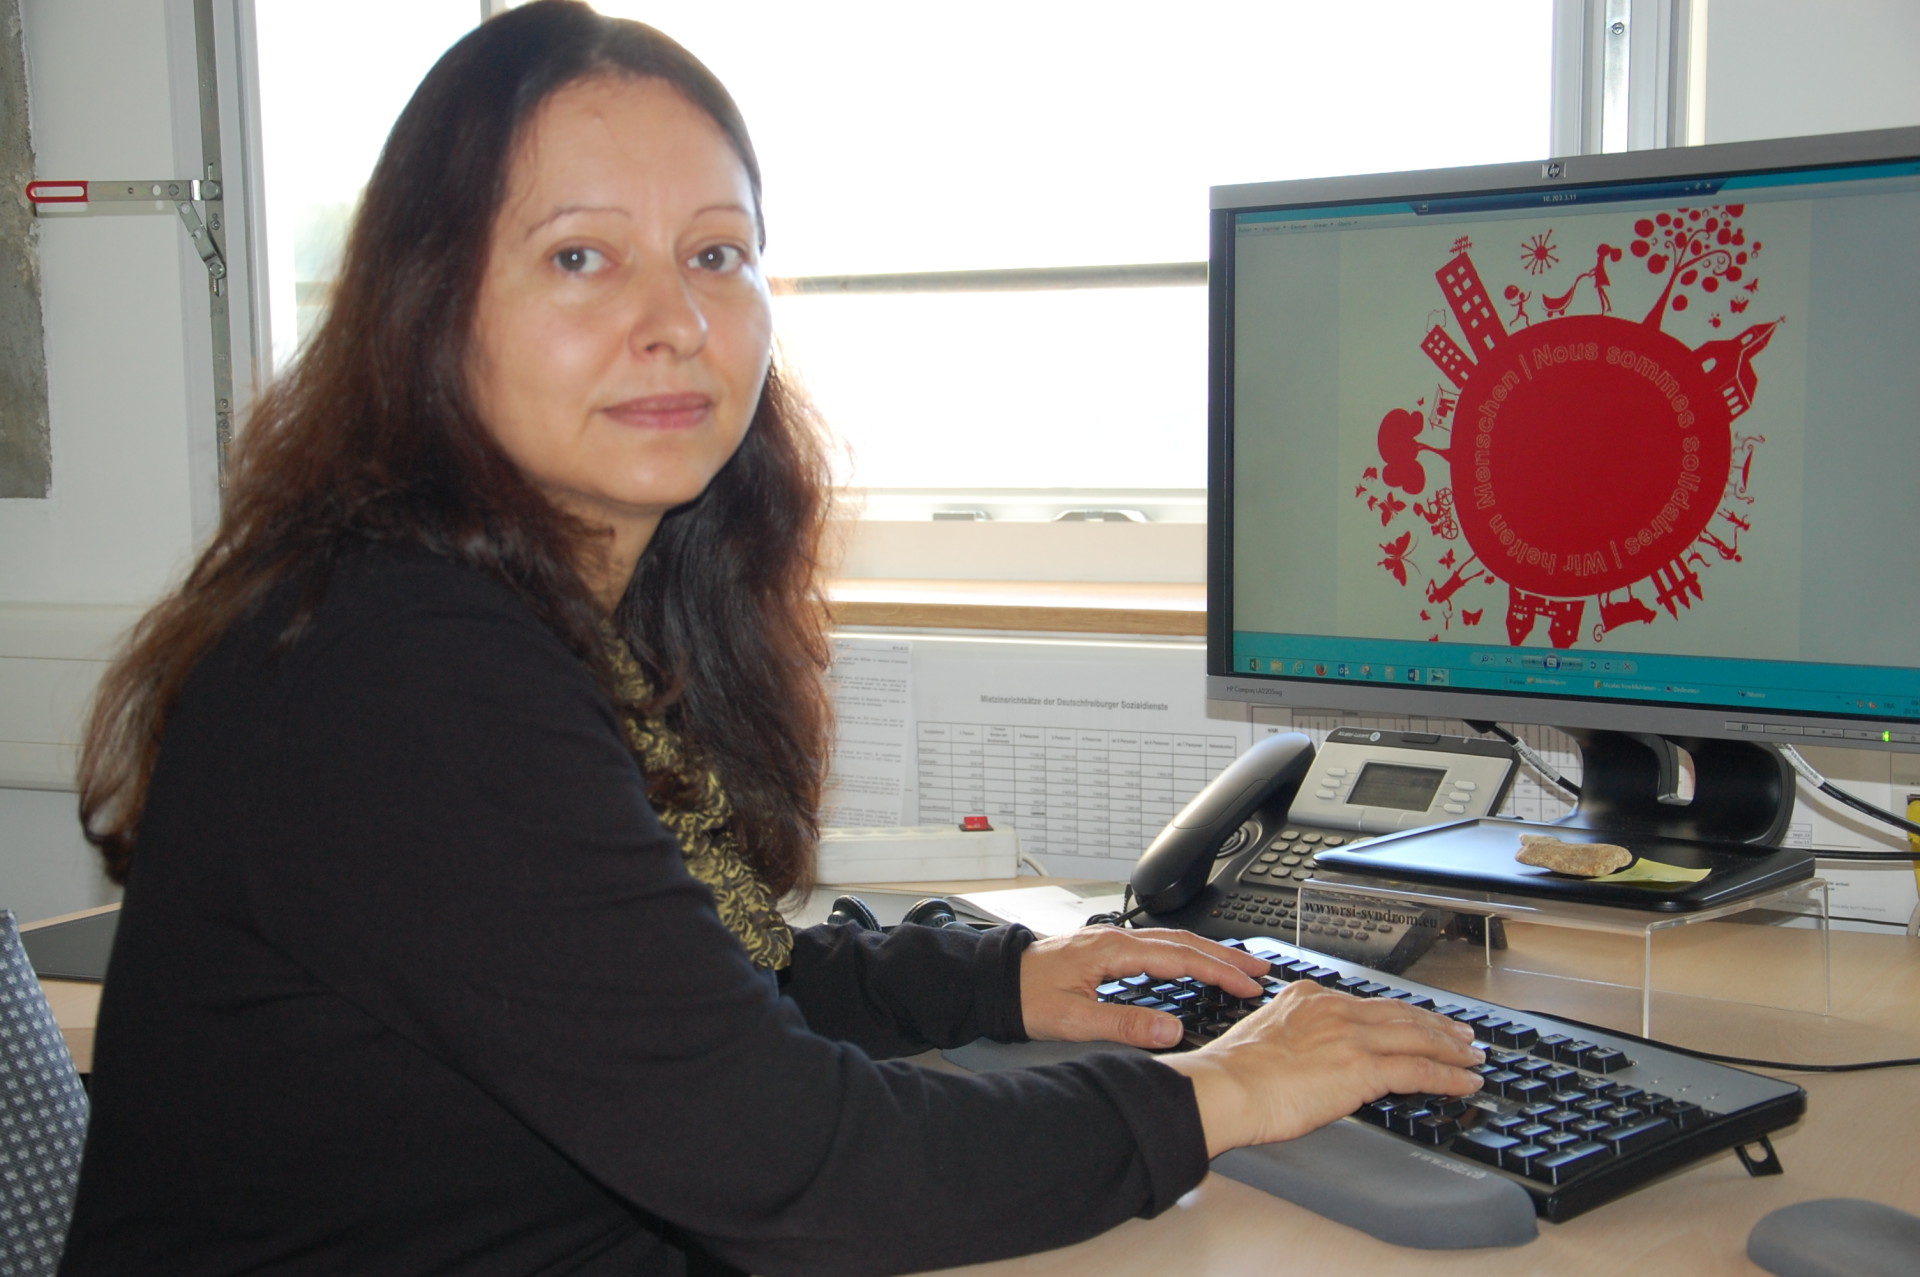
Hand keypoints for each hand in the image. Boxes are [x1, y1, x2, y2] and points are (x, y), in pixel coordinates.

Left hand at [1018, 927, 1268, 1048]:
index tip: (1249, 985)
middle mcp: (1116, 939)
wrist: (994, 981)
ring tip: (1238, 966)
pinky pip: (1157, 946)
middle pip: (1184, 943)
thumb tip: (1172, 1031)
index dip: (1219, 972)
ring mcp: (1111, 941)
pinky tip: (1193, 965)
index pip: (1180, 959)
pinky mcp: (1106, 949)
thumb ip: (1124, 1025)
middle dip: (1225, 957)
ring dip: (1208, 953)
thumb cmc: (1025, 997)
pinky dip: (1185, 954)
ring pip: (1172, 942)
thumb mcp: (1074, 1020)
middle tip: (1261, 970)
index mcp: (1113, 951)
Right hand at [1160, 981, 1483, 1156]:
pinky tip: (1466, 1082)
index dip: (1402, 1014)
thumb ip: (1298, 1038)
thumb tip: (1312, 1059)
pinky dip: (1450, 1075)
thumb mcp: (1266, 1036)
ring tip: (1474, 1057)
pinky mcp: (1363, 1067)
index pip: (1369, 1005)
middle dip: (1437, 1025)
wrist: (1227, 1088)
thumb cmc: (1234, 1074)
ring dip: (1453, 1049)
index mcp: (1309, 998)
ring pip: (1418, 1037)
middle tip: (1463, 1034)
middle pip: (1401, 1014)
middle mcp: (1335, 1010)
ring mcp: (1352, 1037)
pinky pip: (1420, 1069)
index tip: (1418, 1021)